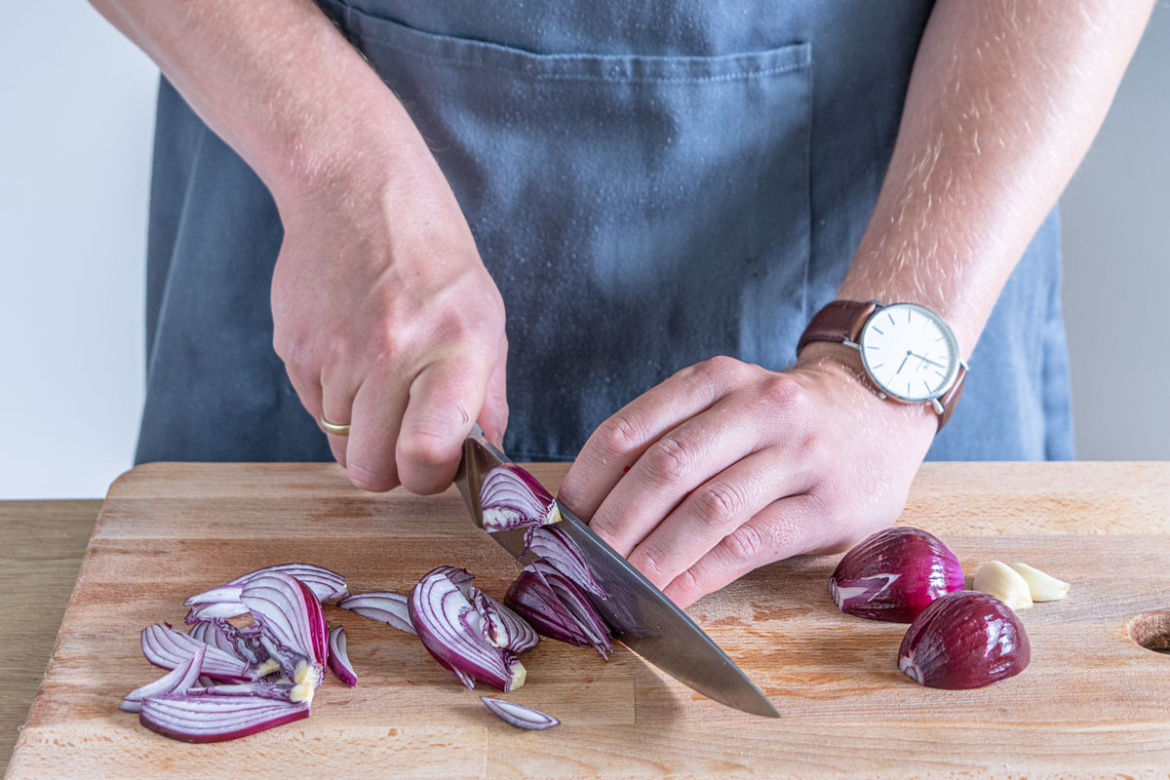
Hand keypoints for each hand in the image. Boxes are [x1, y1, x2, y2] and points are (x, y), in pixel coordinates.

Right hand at [271, 142, 507, 494]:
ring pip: (342, 447)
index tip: (435, 462)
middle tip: (407, 434)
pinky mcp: (295, 351)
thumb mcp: (484, 319)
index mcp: (453, 348)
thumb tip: (486, 458)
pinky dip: (335, 402)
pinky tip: (353, 356)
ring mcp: (336, 354)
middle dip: (391, 466)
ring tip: (382, 379)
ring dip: (363, 431)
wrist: (357, 194)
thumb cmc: (433, 261)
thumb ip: (488, 396)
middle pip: (373, 469)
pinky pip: (315, 413)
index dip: (429, 475)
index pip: (427, 452)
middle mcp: (392, 354)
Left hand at [557, 346, 936, 607]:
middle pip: (667, 468)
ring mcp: (799, 455)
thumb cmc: (783, 421)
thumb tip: (594, 508)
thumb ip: (672, 439)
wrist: (880, 409)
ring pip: (709, 508)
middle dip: (615, 523)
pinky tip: (674, 596)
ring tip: (621, 587)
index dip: (588, 481)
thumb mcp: (728, 403)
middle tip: (581, 564)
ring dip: (656, 555)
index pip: (631, 430)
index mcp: (716, 380)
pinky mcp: (829, 505)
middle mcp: (758, 407)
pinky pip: (752, 544)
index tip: (560, 523)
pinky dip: (703, 574)